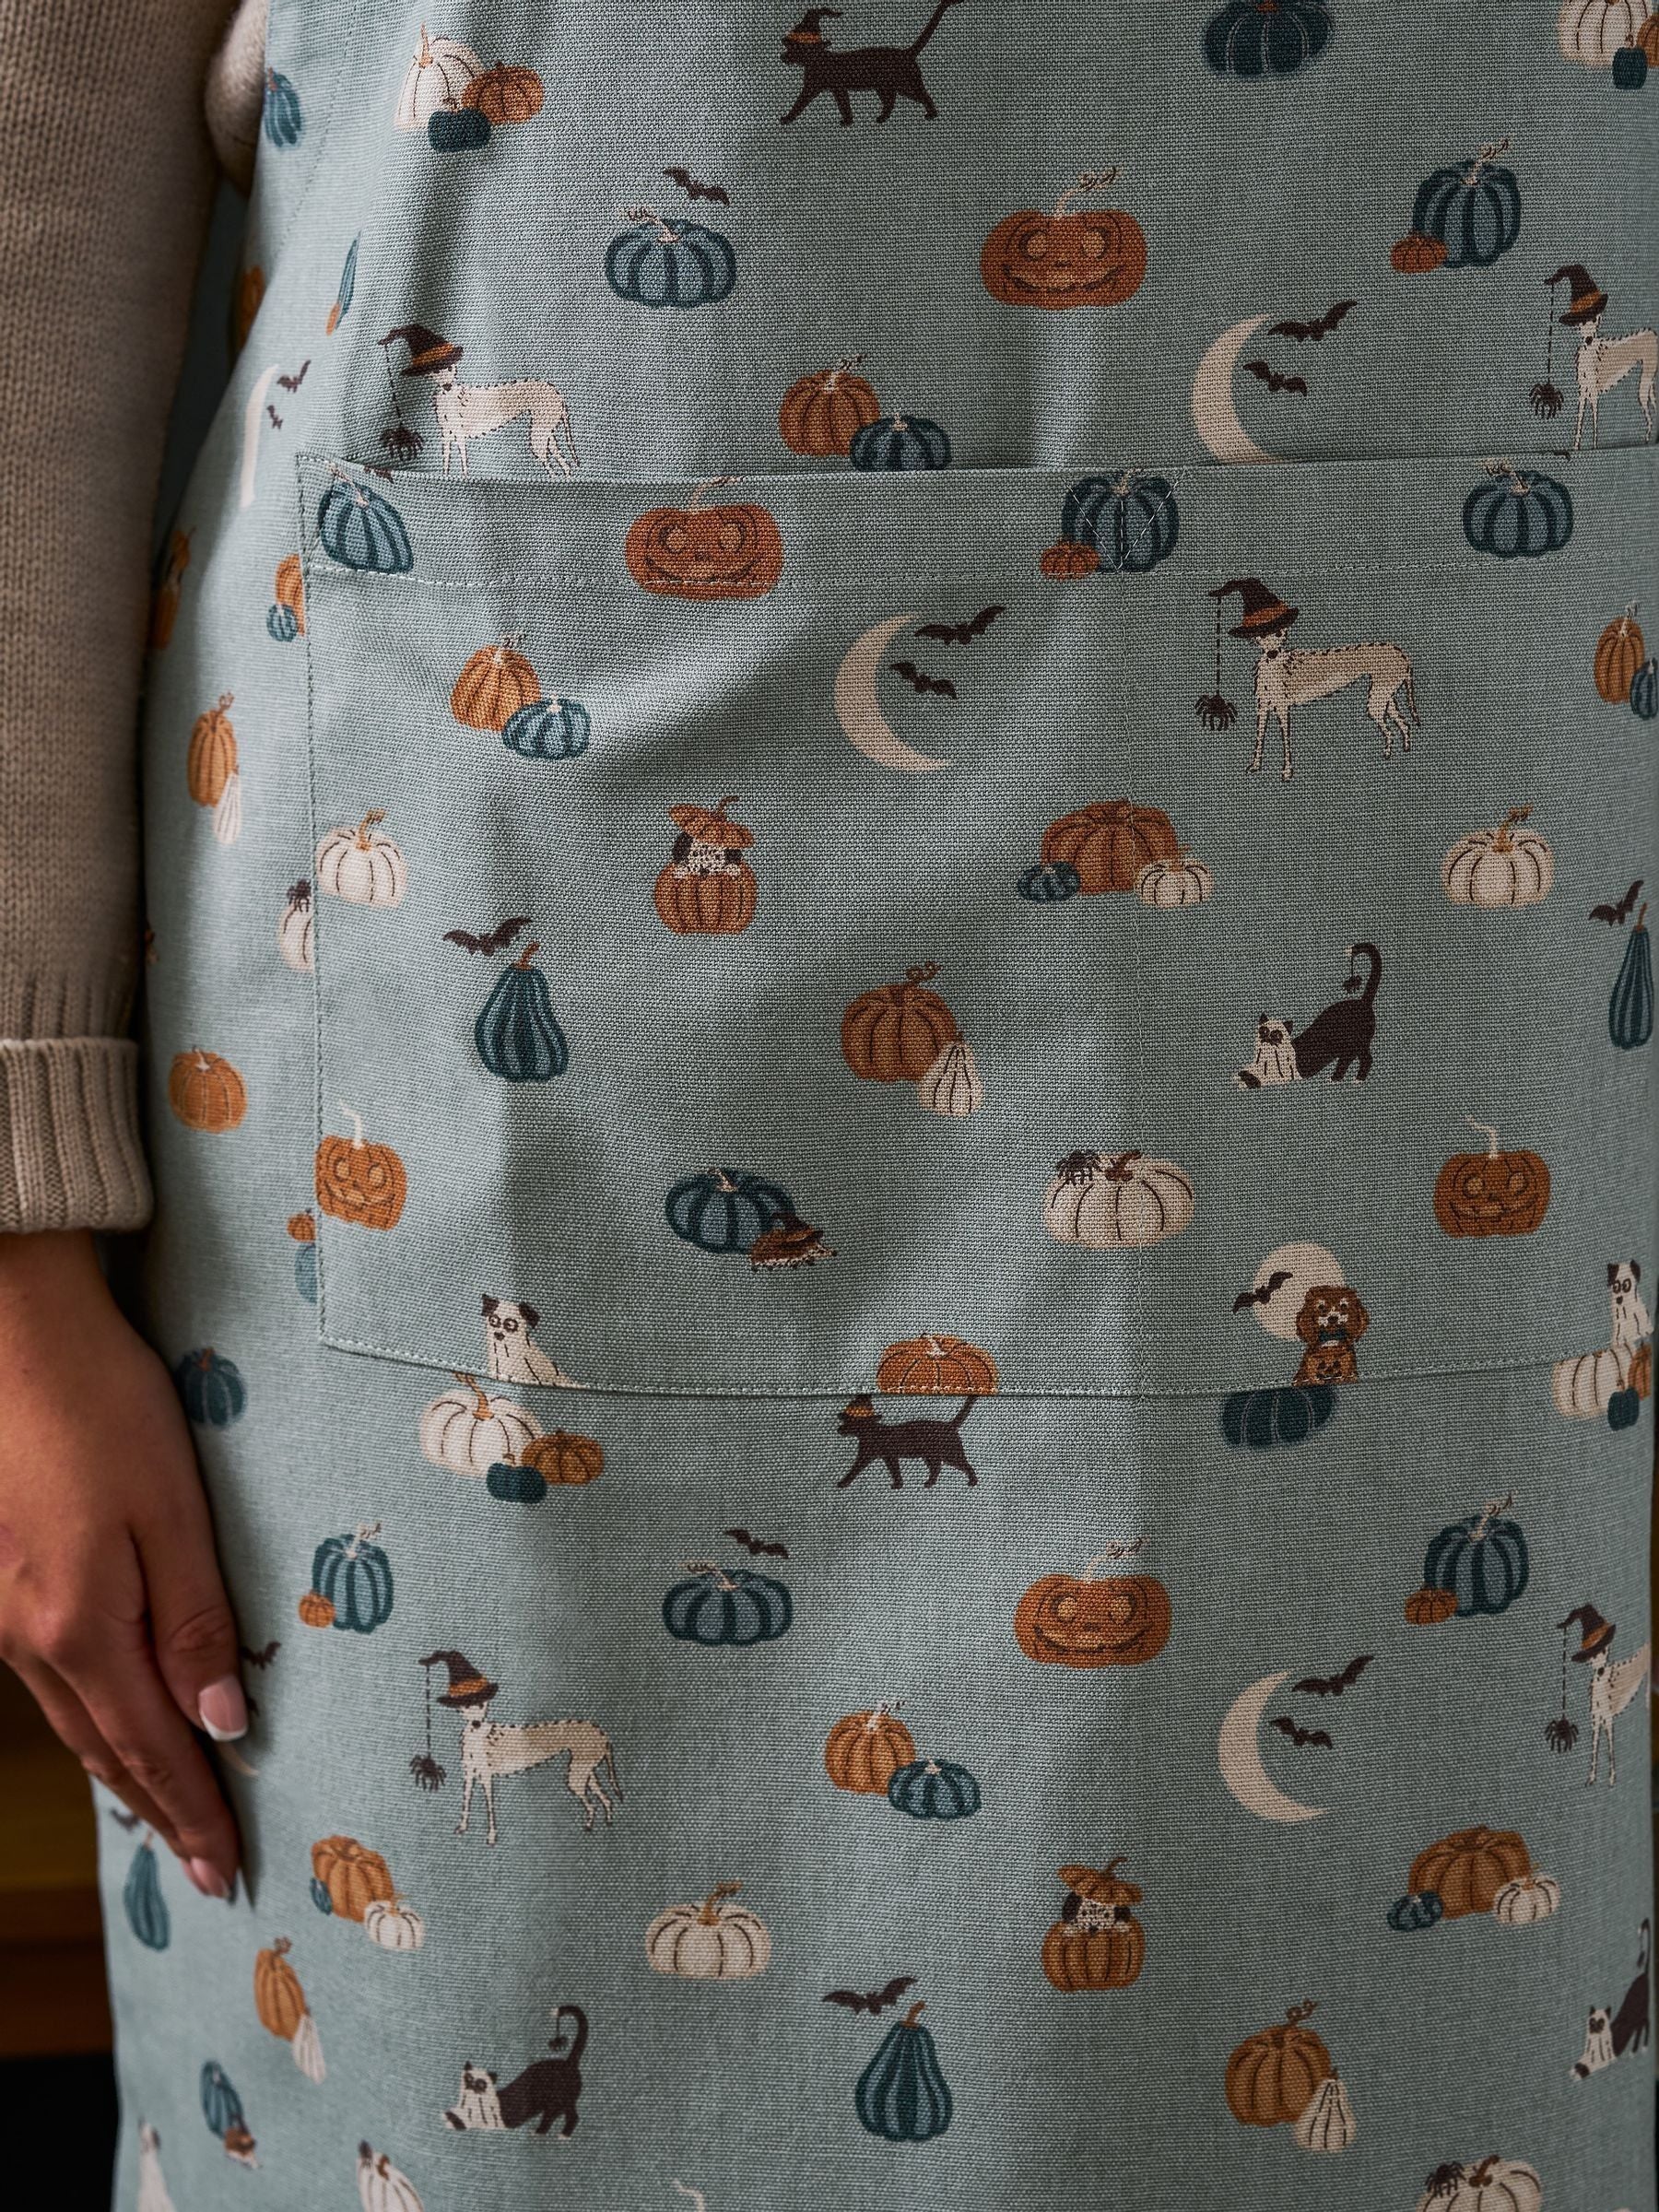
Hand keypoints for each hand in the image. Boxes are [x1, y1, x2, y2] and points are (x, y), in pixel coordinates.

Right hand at [0, 1231, 241, 1896]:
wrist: (12, 1332)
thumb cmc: (102, 1406)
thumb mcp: (172, 1510)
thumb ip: (196, 1621)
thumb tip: (223, 1725)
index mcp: (82, 1628)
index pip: (154, 1748)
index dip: (194, 1809)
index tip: (227, 1868)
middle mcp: (31, 1638)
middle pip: (108, 1749)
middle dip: (163, 1810)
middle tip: (207, 1869)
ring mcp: (4, 1613)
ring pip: (73, 1720)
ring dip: (123, 1773)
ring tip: (165, 1816)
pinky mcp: (1, 1580)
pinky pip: (51, 1682)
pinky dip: (90, 1721)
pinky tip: (110, 1724)